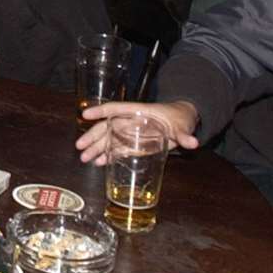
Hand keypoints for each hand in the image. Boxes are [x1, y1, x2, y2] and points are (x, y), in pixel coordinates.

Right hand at [76, 101, 199, 163]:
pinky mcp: (134, 145)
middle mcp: (130, 122)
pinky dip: (107, 156)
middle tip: (79, 146)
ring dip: (96, 148)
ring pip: (109, 140)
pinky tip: (98, 163)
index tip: (85, 115)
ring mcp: (130, 134)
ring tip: (84, 158)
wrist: (181, 122)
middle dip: (92, 136)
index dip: (101, 111)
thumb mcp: (182, 125)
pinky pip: (117, 150)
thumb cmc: (179, 118)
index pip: (116, 109)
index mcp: (139, 112)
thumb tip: (193, 142)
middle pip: (107, 127)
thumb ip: (185, 135)